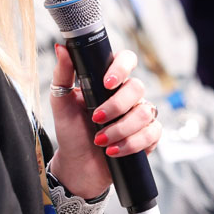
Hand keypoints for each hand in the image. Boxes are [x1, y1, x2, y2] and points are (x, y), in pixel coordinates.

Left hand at [46, 44, 160, 198]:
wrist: (78, 165)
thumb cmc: (71, 132)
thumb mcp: (61, 102)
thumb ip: (63, 74)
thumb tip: (62, 48)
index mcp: (110, 81)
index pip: (127, 60)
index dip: (121, 67)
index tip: (106, 83)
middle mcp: (129, 95)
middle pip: (137, 88)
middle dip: (116, 107)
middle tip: (96, 119)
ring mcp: (141, 114)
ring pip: (145, 112)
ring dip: (120, 130)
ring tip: (100, 141)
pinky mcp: (149, 135)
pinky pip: (152, 133)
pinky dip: (131, 144)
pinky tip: (114, 151)